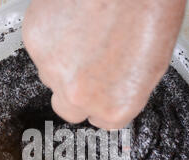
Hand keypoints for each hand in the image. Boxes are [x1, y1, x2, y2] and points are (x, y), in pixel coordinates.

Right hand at [22, 0, 185, 128]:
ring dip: (64, 61)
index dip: (103, 100)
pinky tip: (73, 18)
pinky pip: (41, 47)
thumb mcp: (152, 65)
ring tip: (85, 31)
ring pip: (51, 75)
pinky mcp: (35, 40)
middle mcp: (80, 97)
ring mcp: (53, 70)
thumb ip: (124, 90)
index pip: (101, 121)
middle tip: (90, 63)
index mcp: (114, 107)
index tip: (104, 87)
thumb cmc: (150, 10)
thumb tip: (112, 91)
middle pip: (68, 108)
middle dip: (77, 91)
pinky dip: (53, 36)